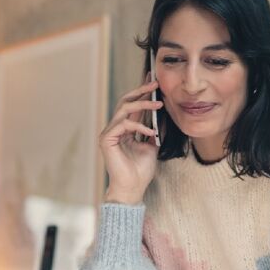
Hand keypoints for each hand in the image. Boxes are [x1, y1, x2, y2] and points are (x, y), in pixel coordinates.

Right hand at [100, 76, 162, 204]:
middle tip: (155, 83)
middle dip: (141, 91)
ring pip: (124, 109)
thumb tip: (162, 115)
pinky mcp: (106, 139)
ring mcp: (109, 133)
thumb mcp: (152, 146)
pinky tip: (150, 132)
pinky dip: (139, 126)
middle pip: (126, 101)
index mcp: (125, 129)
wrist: (133, 188)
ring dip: (143, 104)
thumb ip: (153, 130)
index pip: (133, 106)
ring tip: (159, 104)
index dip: (143, 93)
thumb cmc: (141, 171)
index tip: (154, 82)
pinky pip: (124, 124)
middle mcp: (115, 128)